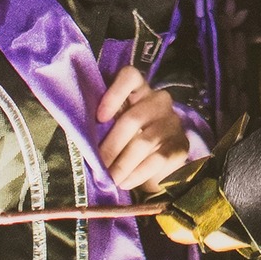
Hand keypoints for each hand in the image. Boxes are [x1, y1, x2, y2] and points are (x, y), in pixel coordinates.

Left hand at [96, 61, 191, 189]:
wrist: (159, 163)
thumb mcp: (115, 127)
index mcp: (138, 90)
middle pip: (132, 119)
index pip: (130, 76)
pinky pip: (157, 159)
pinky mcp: (180, 144)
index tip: (99, 118)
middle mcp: (158, 100)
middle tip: (97, 166)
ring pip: (143, 142)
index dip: (114, 93)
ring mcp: (171, 122)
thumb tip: (79, 138)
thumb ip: (103, 125)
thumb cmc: (128, 140)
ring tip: (109, 179)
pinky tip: (125, 182)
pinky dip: (137, 173)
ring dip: (122, 164)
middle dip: (111, 146)